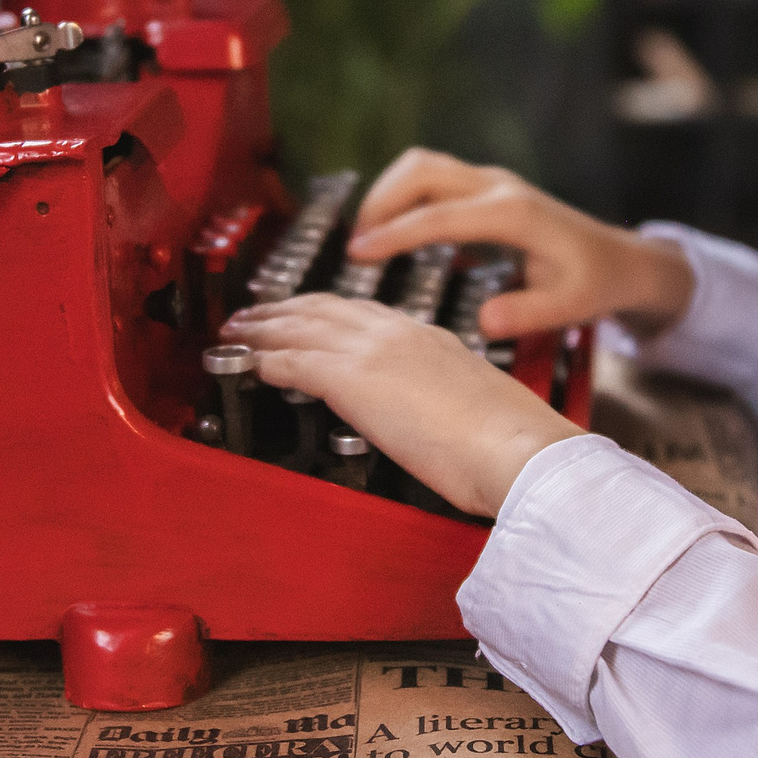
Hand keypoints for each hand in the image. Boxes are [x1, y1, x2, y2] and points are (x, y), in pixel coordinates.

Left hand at [220, 295, 581, 516]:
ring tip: (238, 330)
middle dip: (284, 309)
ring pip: (301, 326)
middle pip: (325, 309)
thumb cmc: (510, 442)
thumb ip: (446, 400)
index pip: (365, 314)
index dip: (328, 312)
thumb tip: (436, 418)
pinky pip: (293, 361)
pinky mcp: (352, 380)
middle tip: (255, 314)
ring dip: (264, 327)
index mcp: (429, 338)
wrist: (518, 448)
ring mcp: (373, 352)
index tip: (307, 315)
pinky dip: (265, 358)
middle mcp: (398, 334)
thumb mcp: (474, 405)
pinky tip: (249, 362)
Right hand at [348, 149, 694, 339]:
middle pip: (423, 170)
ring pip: (424, 165)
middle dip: (382, 201)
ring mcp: (492, 182)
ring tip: (368, 238)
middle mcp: (499, 188)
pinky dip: (404, 196)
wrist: (622, 258)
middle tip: (357, 246)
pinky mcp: (487, 188)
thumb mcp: (571, 306)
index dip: (396, 233)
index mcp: (514, 215)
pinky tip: (393, 230)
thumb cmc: (596, 283)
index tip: (359, 252)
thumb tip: (486, 320)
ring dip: (389, 193)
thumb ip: (529, 313)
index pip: (440, 216)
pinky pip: (433, 177)